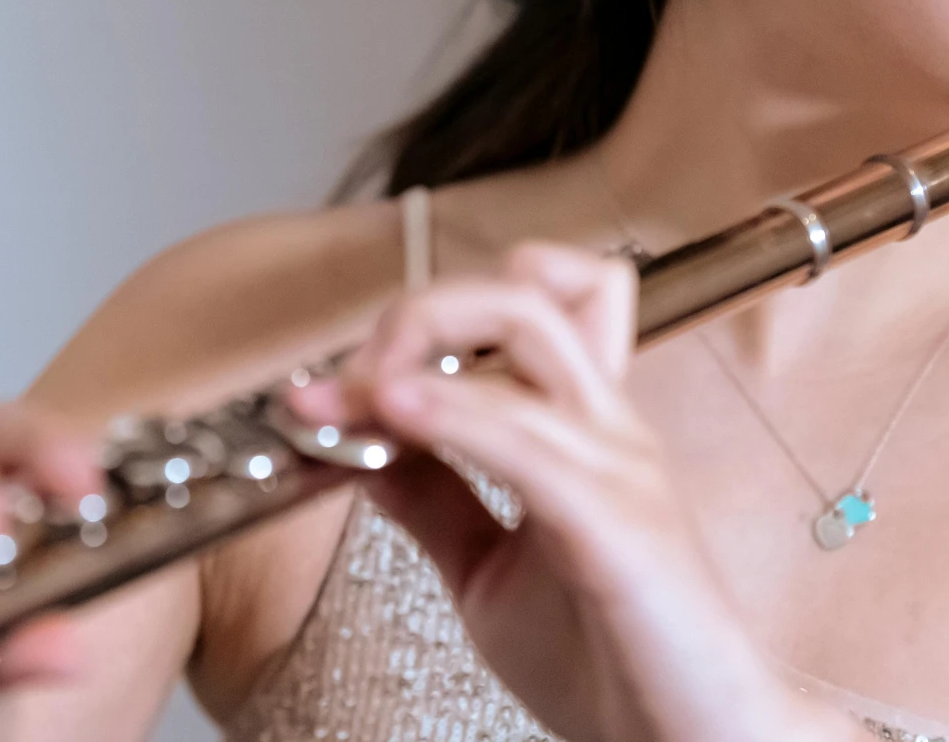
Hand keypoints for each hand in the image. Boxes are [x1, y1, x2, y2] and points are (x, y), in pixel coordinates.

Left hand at [287, 242, 851, 741]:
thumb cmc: (615, 660)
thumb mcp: (488, 572)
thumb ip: (434, 502)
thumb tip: (362, 440)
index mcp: (584, 429)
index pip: (531, 300)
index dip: (421, 320)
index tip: (329, 389)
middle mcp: (607, 426)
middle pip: (528, 288)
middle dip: (421, 309)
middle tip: (352, 376)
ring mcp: (619, 465)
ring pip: (530, 328)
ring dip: (420, 345)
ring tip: (354, 394)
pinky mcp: (618, 524)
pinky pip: (529, 439)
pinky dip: (452, 411)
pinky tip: (394, 413)